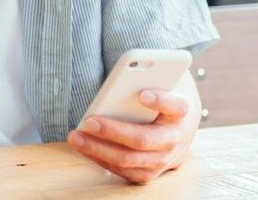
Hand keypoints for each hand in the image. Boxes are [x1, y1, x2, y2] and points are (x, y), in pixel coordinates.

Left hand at [67, 89, 197, 184]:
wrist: (178, 129)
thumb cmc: (160, 103)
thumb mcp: (159, 87)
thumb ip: (145, 82)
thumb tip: (118, 83)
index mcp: (181, 113)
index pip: (176, 106)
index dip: (161, 101)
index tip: (142, 94)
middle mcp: (175, 140)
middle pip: (143, 139)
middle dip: (113, 131)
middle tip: (89, 122)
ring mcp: (163, 161)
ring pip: (128, 159)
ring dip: (98, 149)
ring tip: (76, 137)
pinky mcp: (150, 174)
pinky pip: (122, 171)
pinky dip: (101, 159)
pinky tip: (85, 147)